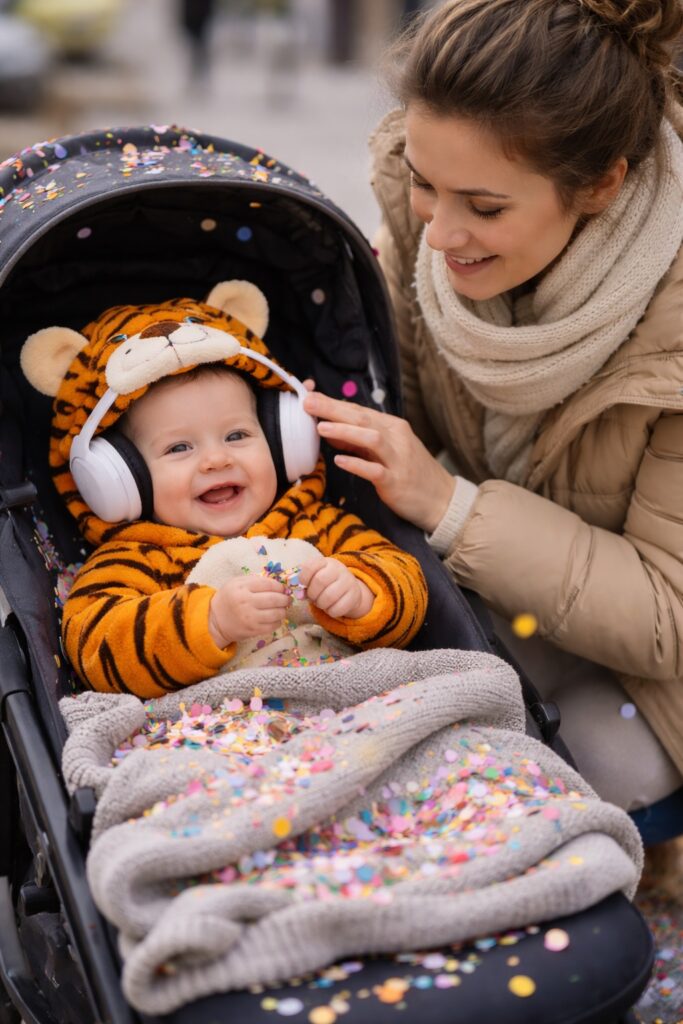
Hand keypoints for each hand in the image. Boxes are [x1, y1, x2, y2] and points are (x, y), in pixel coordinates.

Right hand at [208, 576, 290, 647]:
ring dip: (283, 611)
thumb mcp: (236, 583)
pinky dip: (278, 622)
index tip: (283, 589)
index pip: (268, 584)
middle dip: (285, 599)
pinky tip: (276, 619)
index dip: (279, 586)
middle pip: (274, 599)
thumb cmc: (229, 598)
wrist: (216, 620)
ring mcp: (250, 617)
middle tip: (287, 599)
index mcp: (242, 587)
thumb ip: (254, 580)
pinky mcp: (253, 630)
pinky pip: (272, 626)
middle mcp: (246, 602)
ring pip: (276, 613)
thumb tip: (277, 584)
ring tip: (283, 609)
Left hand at [299, 556, 373, 619]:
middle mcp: (338, 569)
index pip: (309, 567)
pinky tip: (331, 607)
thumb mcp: (314, 578)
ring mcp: (348, 581)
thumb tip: (299, 594)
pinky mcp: (354, 595)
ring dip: (320, 604)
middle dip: (312, 594)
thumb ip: (303, 584)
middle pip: (319, 581)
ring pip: (329, 596)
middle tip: (312, 597)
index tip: (303, 585)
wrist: (349, 589)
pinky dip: (330, 611)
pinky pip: (338, 608)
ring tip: (321, 603)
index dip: (302, 579)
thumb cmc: (326, 583)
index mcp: (325, 562)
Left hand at [303, 391, 454, 532]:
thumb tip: (328, 429)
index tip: (310, 396)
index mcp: (393, 427)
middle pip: (363, 418)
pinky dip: (357, 464)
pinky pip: (375, 470)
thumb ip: (359, 440)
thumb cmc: (411, 473)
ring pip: (371, 438)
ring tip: (321, 428)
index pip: (360, 410)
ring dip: (345, 431)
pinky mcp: (397, 482)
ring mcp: (398, 459)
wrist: (442, 499)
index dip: (334, 403)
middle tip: (308, 402)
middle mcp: (397, 438)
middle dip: (334, 409)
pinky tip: (340, 461)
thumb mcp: (386, 451)